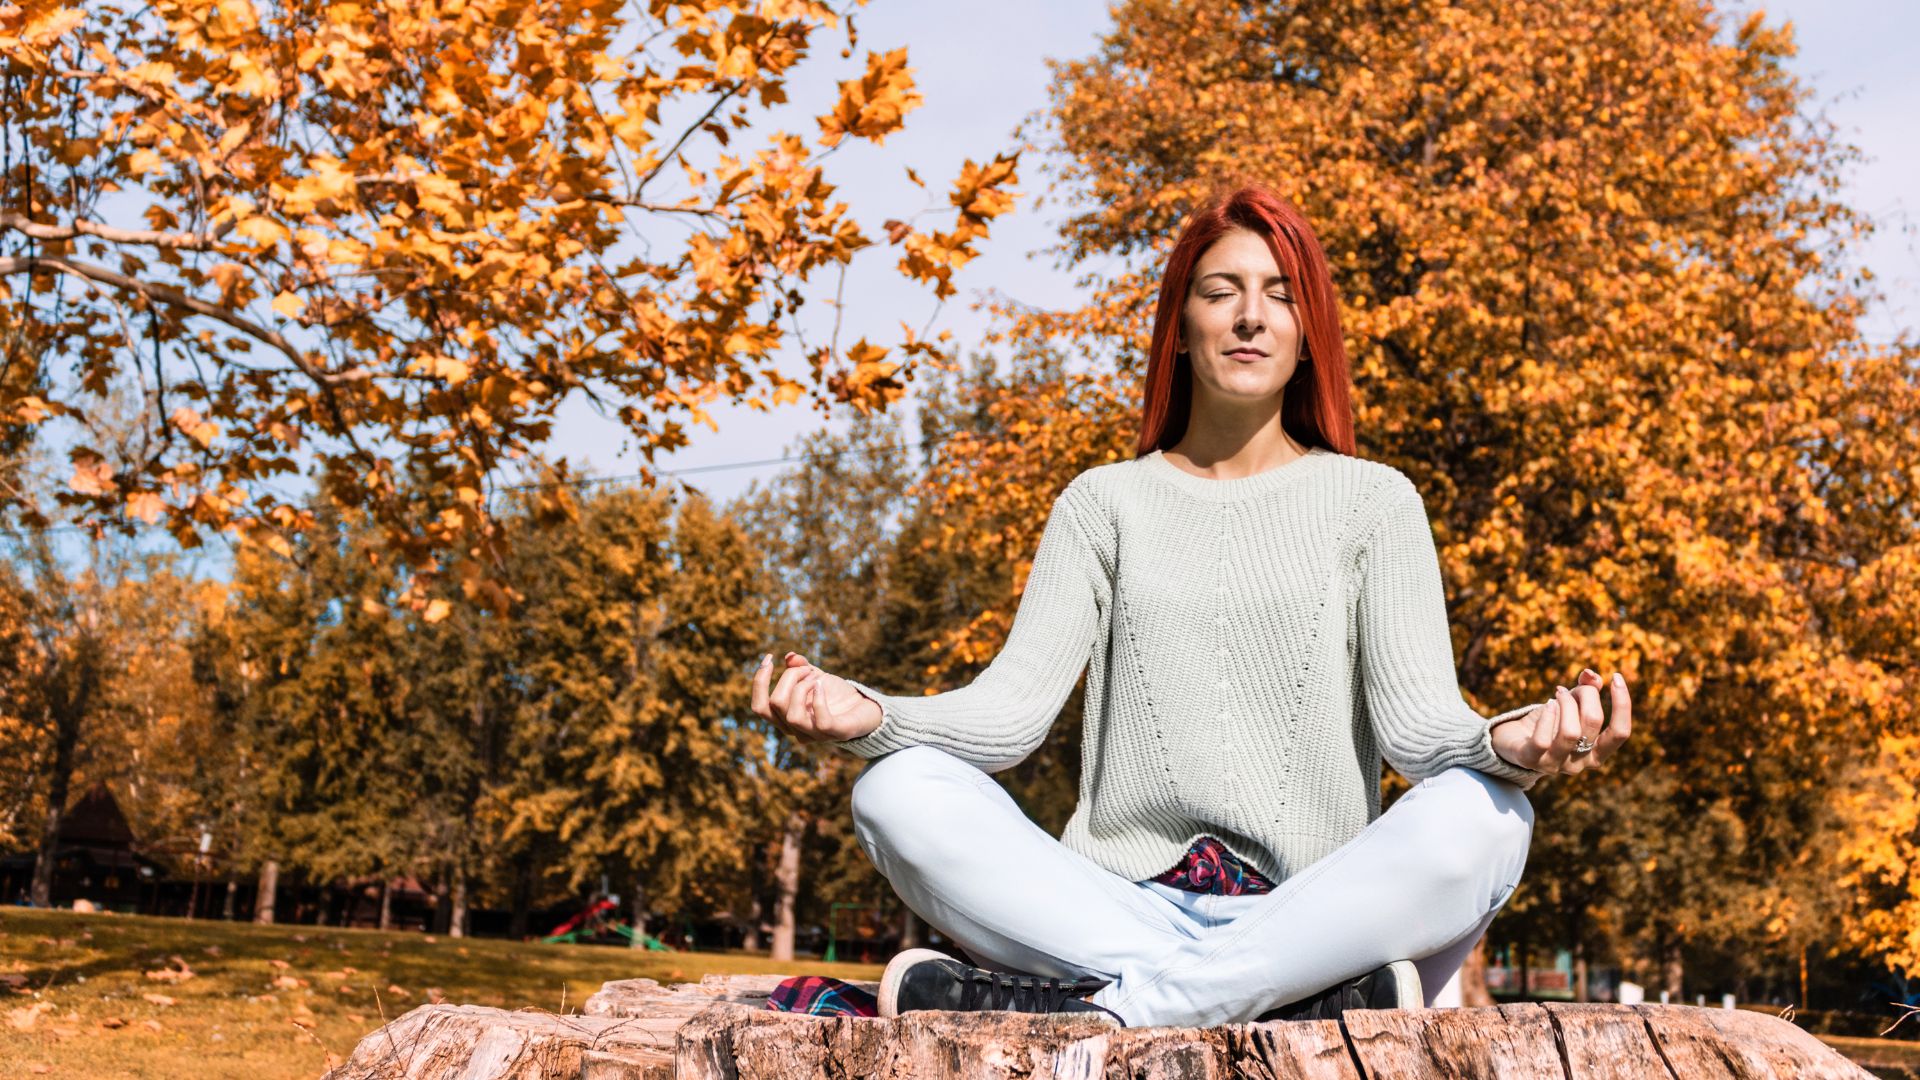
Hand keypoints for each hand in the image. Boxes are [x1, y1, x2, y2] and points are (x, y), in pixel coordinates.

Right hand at [748, 651, 884, 742]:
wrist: (864, 706)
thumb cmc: (835, 694)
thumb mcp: (814, 676)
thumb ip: (800, 667)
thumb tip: (790, 657)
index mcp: (785, 717)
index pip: (759, 707)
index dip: (759, 681)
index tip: (769, 657)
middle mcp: (796, 730)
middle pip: (775, 704)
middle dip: (789, 677)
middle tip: (808, 669)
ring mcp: (815, 735)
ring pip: (792, 715)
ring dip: (802, 688)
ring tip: (815, 678)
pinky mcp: (836, 733)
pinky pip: (821, 721)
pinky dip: (819, 698)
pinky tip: (822, 685)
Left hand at [1490, 667, 1632, 775]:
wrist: (1513, 739)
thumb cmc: (1549, 722)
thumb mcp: (1571, 705)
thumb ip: (1587, 689)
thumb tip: (1591, 675)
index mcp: (1596, 754)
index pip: (1620, 733)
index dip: (1622, 704)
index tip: (1616, 677)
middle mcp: (1579, 764)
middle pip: (1593, 721)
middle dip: (1584, 694)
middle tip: (1567, 689)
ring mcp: (1555, 765)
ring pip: (1571, 732)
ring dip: (1565, 703)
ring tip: (1557, 694)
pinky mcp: (1530, 761)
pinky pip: (1542, 741)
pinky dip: (1547, 716)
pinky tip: (1546, 705)